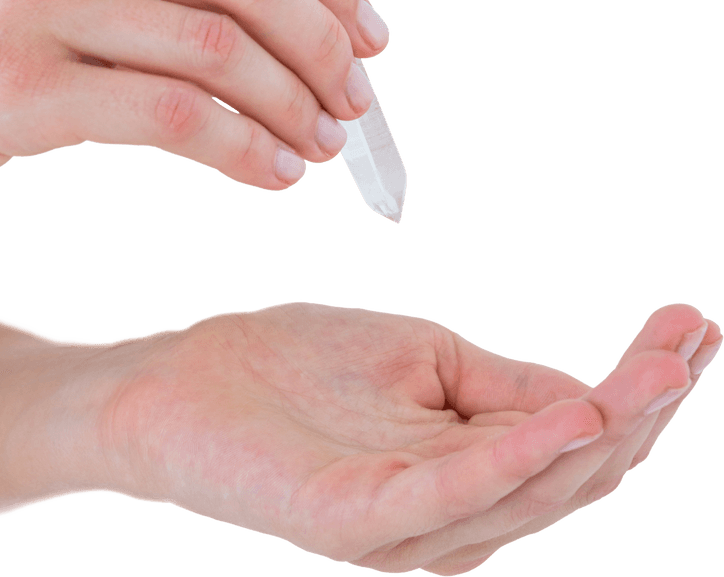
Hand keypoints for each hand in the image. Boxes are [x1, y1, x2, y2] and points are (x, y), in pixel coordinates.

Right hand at [0, 0, 389, 206]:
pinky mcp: (10, 85)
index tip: (372, 39)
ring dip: (291, 103)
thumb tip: (301, 24)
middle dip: (322, 43)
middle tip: (355, 105)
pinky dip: (242, 147)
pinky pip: (169, 113)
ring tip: (319, 148)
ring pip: (215, 43)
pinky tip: (272, 176)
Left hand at [101, 301, 721, 574]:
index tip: (692, 325)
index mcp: (469, 474)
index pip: (579, 439)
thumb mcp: (422, 356)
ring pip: (533, 488)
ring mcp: (407, 530)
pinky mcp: (356, 523)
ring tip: (663, 368)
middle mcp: (452, 517)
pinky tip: (572, 414)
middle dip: (646, 407)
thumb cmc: (296, 368)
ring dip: (608, 427)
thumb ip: (501, 384)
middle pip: (576, 472)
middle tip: (694, 340)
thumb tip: (590, 390)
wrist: (183, 381)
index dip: (643, 387)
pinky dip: (521, 456)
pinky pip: (453, 492)